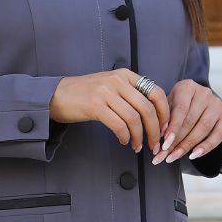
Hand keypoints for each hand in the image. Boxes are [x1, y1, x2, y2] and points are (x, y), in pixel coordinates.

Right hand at [50, 70, 170, 154]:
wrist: (56, 95)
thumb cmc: (84, 94)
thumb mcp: (110, 85)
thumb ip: (129, 93)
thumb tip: (152, 113)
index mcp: (125, 75)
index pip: (156, 92)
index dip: (164, 113)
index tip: (165, 128)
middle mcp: (117, 80)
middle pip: (147, 108)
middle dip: (155, 130)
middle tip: (155, 144)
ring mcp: (106, 92)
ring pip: (134, 118)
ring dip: (139, 137)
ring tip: (138, 146)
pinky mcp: (95, 105)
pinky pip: (119, 125)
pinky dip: (125, 136)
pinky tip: (124, 141)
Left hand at [153, 79, 221, 164]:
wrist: (197, 100)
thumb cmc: (178, 105)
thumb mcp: (168, 106)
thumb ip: (164, 120)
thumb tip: (160, 142)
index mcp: (187, 87)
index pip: (181, 109)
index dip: (173, 129)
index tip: (164, 144)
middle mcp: (204, 93)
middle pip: (191, 121)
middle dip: (177, 141)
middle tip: (165, 155)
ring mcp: (217, 105)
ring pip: (203, 129)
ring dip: (188, 146)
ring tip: (175, 156)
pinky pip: (218, 135)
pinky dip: (205, 147)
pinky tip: (194, 155)